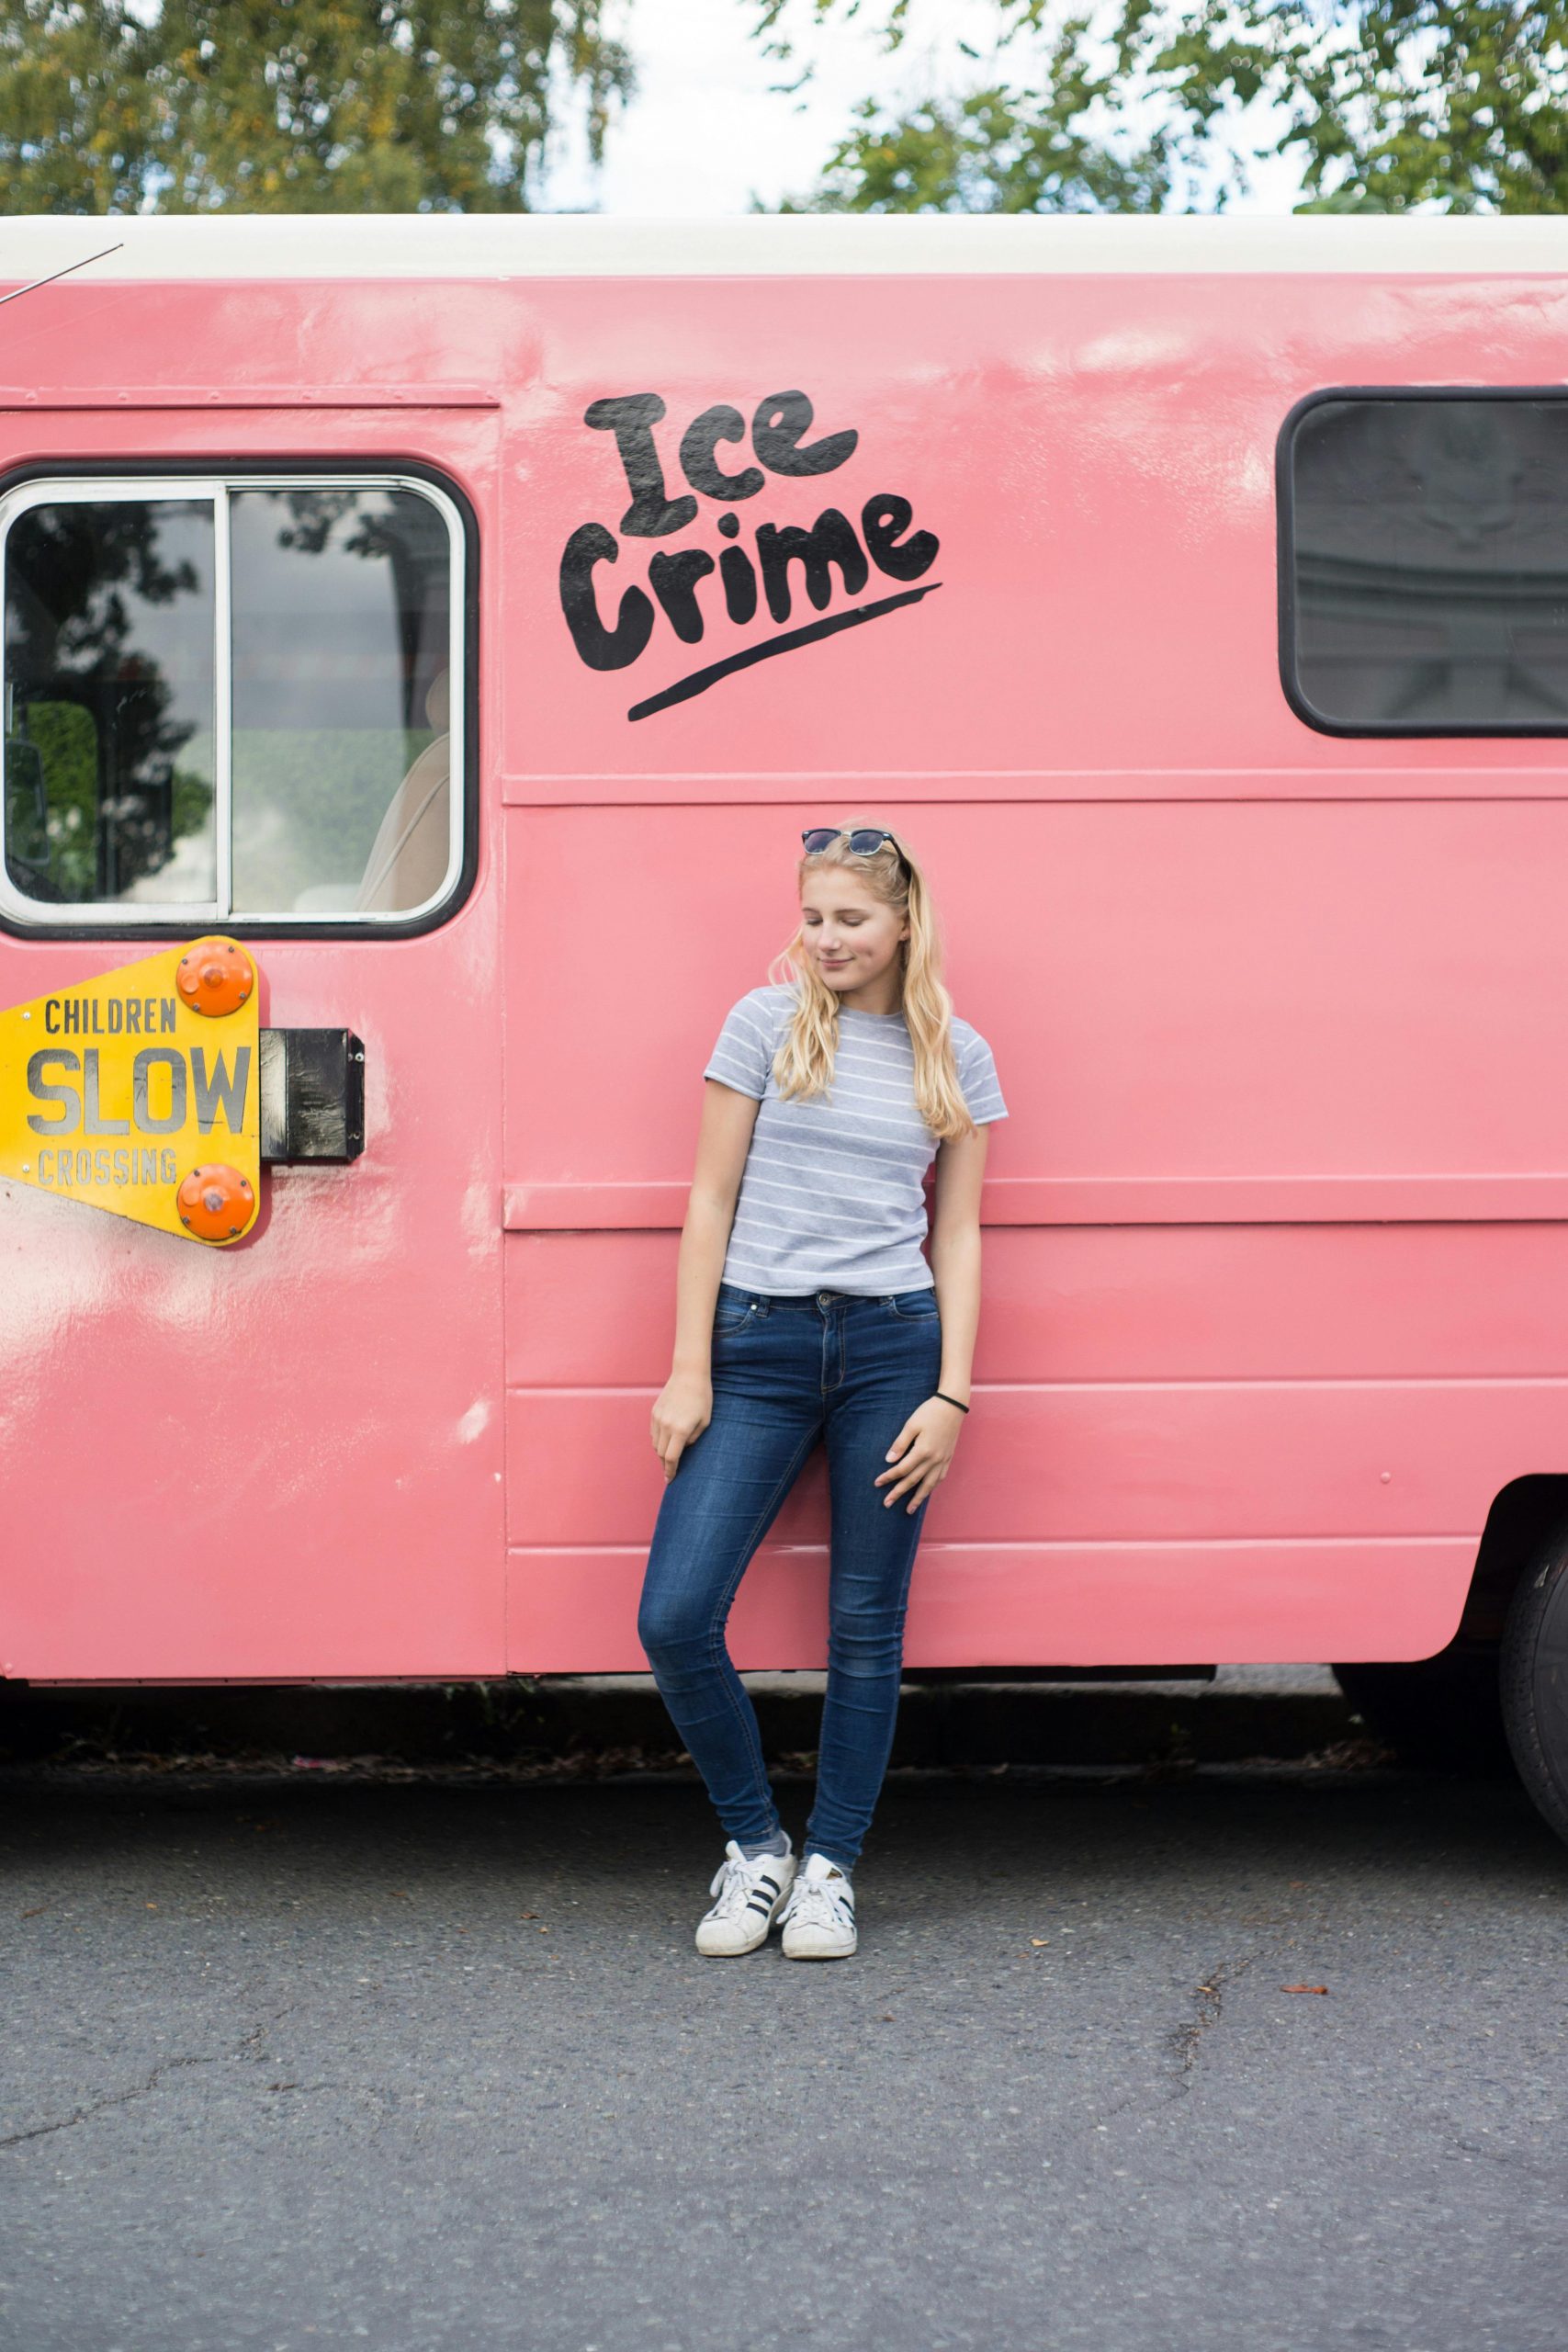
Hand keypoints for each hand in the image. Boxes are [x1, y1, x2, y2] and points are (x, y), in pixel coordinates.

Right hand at [651, 1370, 712, 1481]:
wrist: (689, 1374)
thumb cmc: (702, 1398)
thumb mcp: (705, 1421)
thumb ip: (693, 1439)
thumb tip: (683, 1448)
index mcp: (681, 1430)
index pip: (672, 1458)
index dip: (671, 1471)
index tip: (670, 1480)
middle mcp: (666, 1425)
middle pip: (661, 1454)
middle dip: (666, 1465)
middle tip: (671, 1472)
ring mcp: (658, 1418)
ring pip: (655, 1444)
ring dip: (662, 1452)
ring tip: (670, 1455)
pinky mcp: (654, 1412)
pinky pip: (653, 1433)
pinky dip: (658, 1440)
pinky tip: (667, 1440)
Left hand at [874, 1394, 964, 1513]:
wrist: (953, 1406)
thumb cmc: (930, 1412)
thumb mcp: (911, 1425)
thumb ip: (900, 1443)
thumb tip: (889, 1460)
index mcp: (923, 1451)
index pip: (902, 1469)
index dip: (888, 1477)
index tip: (877, 1483)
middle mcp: (934, 1459)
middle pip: (913, 1481)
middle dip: (899, 1493)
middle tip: (886, 1504)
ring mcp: (943, 1460)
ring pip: (929, 1484)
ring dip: (918, 1498)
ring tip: (909, 1510)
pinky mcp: (948, 1458)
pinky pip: (940, 1478)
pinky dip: (932, 1487)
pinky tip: (926, 1492)